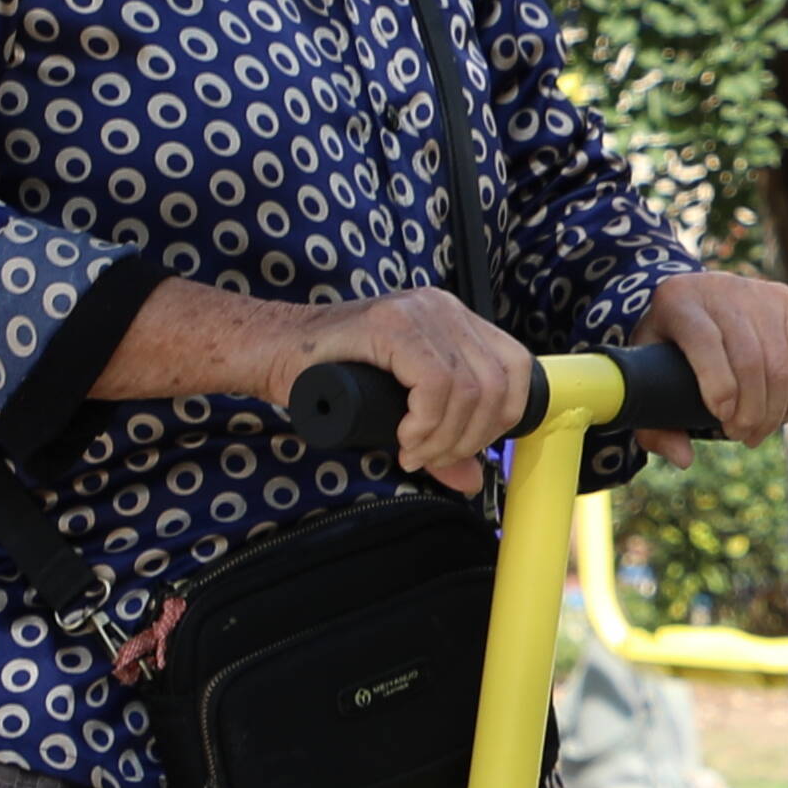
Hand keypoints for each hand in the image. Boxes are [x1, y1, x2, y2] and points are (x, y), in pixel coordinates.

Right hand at [292, 286, 542, 498]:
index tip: (463, 448)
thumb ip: (438, 438)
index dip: (501, 420)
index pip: (516, 369)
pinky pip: (436, 383)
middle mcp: (443, 308)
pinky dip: (426, 423)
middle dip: (472, 438)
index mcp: (455, 321)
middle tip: (431, 457)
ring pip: (472, 388)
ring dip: (445, 436)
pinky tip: (404, 438)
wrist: (271, 352)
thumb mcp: (396, 412)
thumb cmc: (329, 379)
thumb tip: (473, 479)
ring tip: (412, 451)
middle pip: (499, 384)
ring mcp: (419, 311)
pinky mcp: (392, 323)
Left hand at [636, 265, 787, 451]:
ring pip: (780, 360)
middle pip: (749, 356)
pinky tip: (786, 414)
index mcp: (677, 301)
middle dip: (750, 409)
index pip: (704, 340)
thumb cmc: (665, 348)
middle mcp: (720, 289)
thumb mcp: (647, 378)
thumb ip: (655, 422)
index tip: (720, 418)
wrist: (692, 300)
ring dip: (774, 409)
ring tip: (758, 432)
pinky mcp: (785, 300)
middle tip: (740, 437)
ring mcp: (757, 292)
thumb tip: (685, 459)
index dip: (718, 382)